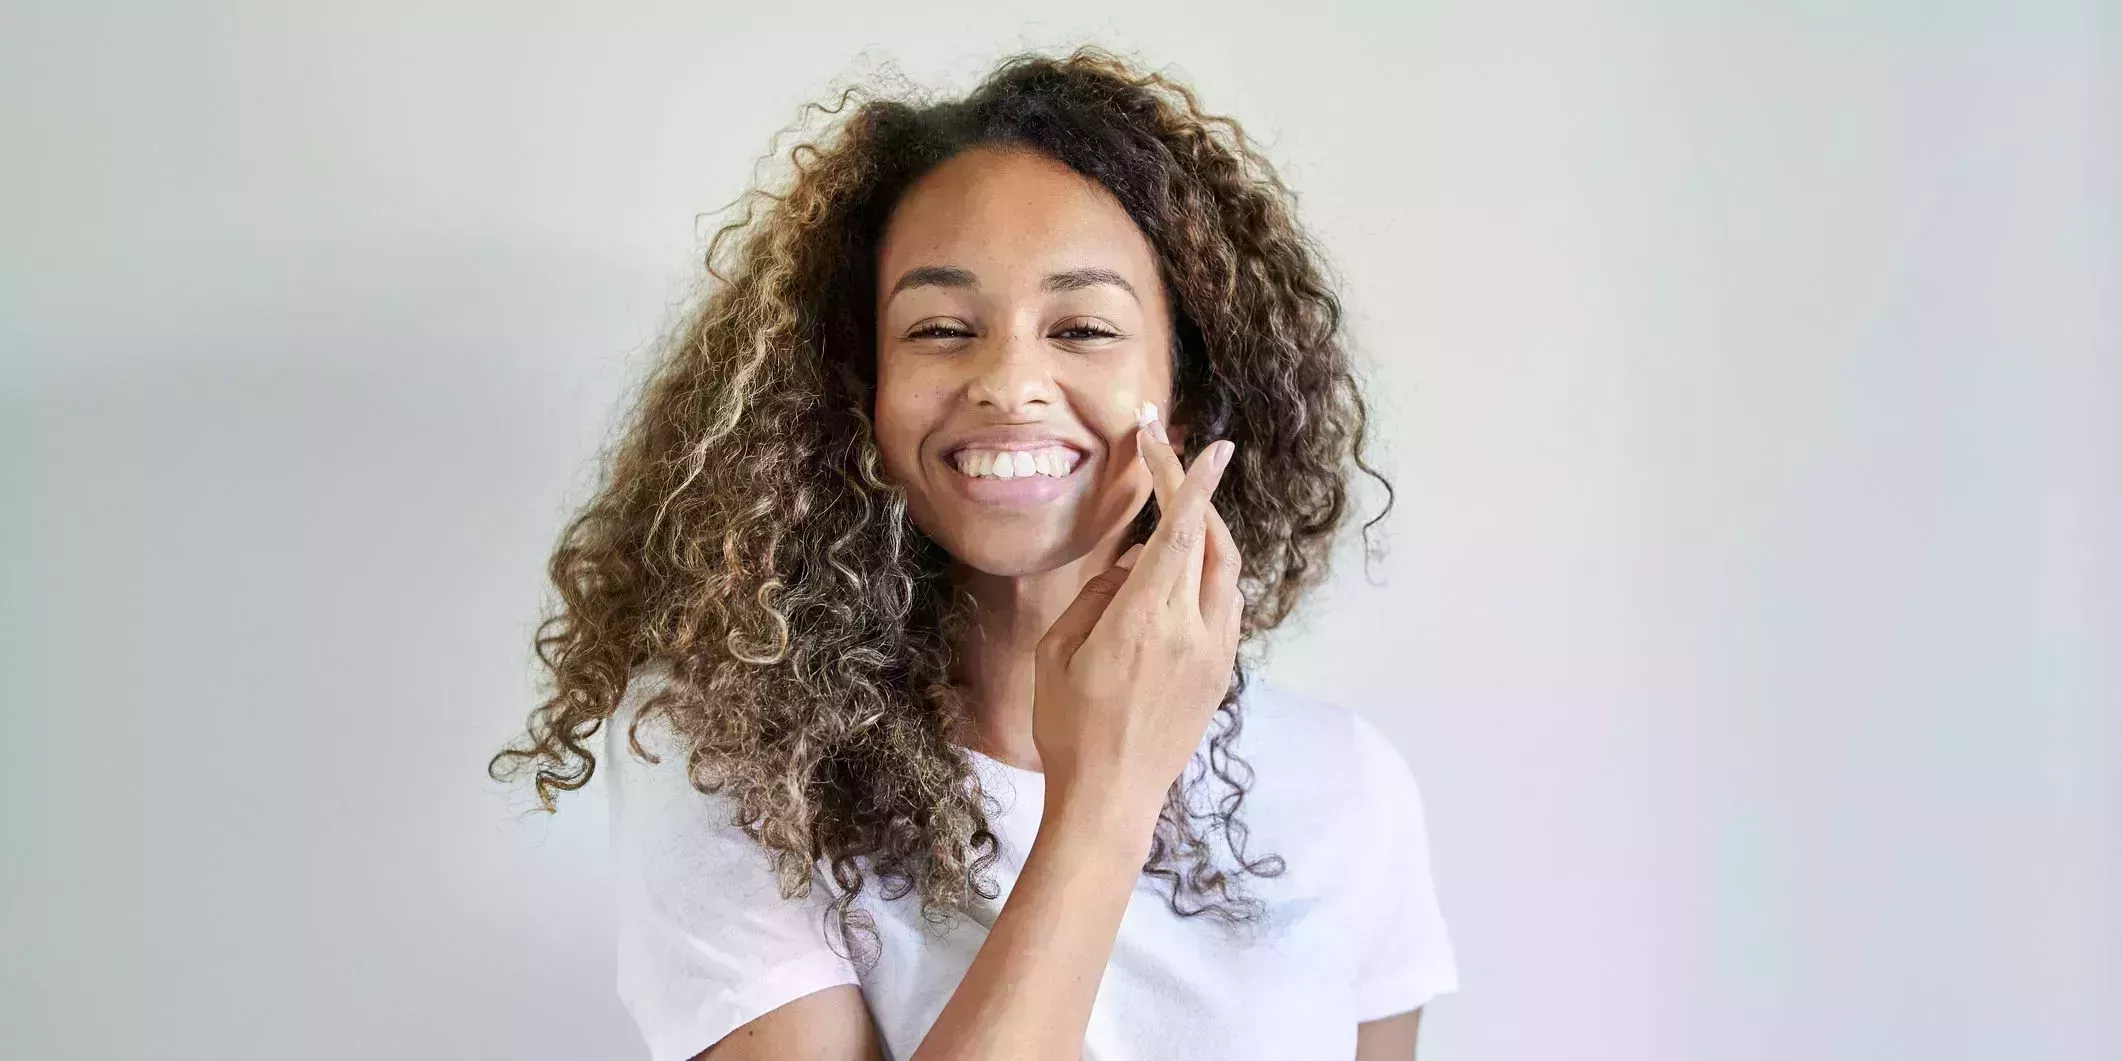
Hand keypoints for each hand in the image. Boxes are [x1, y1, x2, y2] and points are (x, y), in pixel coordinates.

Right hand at [1033, 413, 1243, 838]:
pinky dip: (1205, 574)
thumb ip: (1097, 594)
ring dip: (1203, 533)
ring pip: (1224, 571)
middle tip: (1167, 461)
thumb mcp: (1058, 651)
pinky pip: (1224, 604)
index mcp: (1144, 620)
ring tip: (1168, 518)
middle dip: (1193, 493)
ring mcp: (1214, 652)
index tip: (1209, 445)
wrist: (1111, 798)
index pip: (1180, 533)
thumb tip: (1132, 564)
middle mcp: (1191, 630)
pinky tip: (1174, 579)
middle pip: (1209, 540)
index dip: (1193, 483)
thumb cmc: (1068, 727)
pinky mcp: (1221, 672)